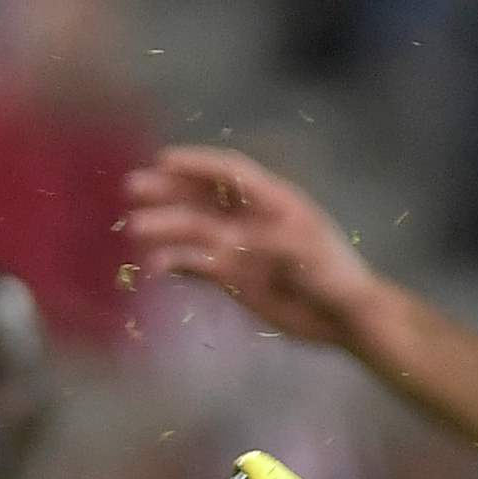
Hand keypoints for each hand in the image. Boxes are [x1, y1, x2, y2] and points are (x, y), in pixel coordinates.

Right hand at [121, 147, 382, 348]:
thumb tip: (236, 240)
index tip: (164, 160)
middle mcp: (249, 219)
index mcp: (274, 201)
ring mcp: (238, 248)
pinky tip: (154, 267)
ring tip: (135, 228)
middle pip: (204, 197)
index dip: (198, 164)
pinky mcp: (232, 276)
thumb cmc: (335, 277)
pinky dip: (175, 263)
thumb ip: (275, 244)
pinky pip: (196, 265)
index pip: (231, 173)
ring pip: (194, 230)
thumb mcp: (311, 255)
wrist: (343, 318)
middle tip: (133, 187)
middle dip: (169, 191)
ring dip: (165, 227)